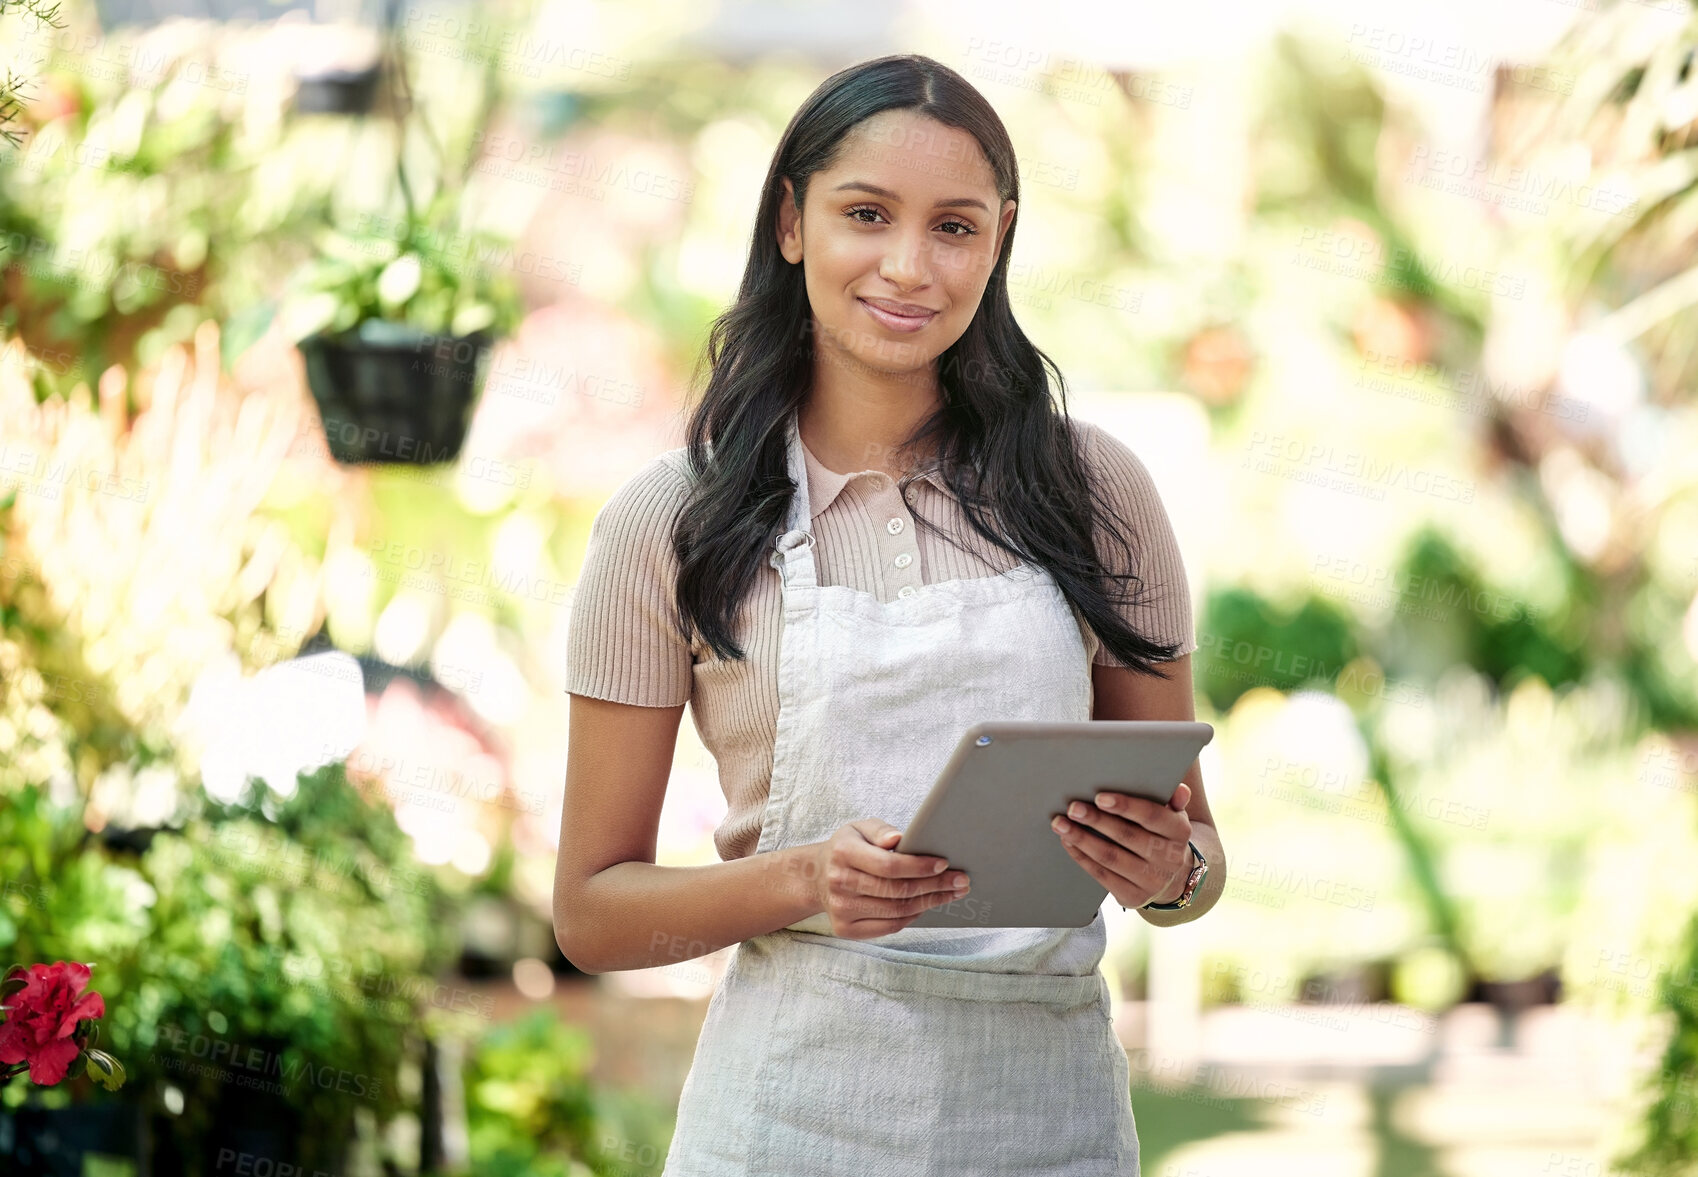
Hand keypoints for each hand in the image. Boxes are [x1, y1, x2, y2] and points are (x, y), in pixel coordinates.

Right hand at [808, 820, 971, 939]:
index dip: (919, 866)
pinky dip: (913, 916)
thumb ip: (880, 830)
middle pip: (897, 890)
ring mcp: (841, 909)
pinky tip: (927, 904)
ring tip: (951, 893)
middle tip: (961, 881)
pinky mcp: (845, 929)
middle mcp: (839, 883)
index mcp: (843, 852)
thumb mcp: (860, 828)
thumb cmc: (848, 848)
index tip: (944, 864)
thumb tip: (899, 838)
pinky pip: (889, 926)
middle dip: (935, 886)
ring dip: (930, 902)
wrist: (816, 877)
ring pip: (897, 911)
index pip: (888, 865)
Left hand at [1050, 784, 1193, 908]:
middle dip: (1096, 821)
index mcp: (1180, 832)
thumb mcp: (1173, 817)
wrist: (1173, 879)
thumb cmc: (1163, 836)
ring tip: (1060, 824)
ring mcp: (1151, 881)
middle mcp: (1169, 859)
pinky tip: (1067, 842)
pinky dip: (1081, 857)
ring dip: (1082, 839)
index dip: (1125, 806)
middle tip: (1073, 808)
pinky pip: (1102, 876)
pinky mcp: (1132, 897)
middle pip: (1127, 836)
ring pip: (1110, 858)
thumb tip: (1180, 790)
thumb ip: (1172, 801)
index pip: (1152, 816)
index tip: (1099, 797)